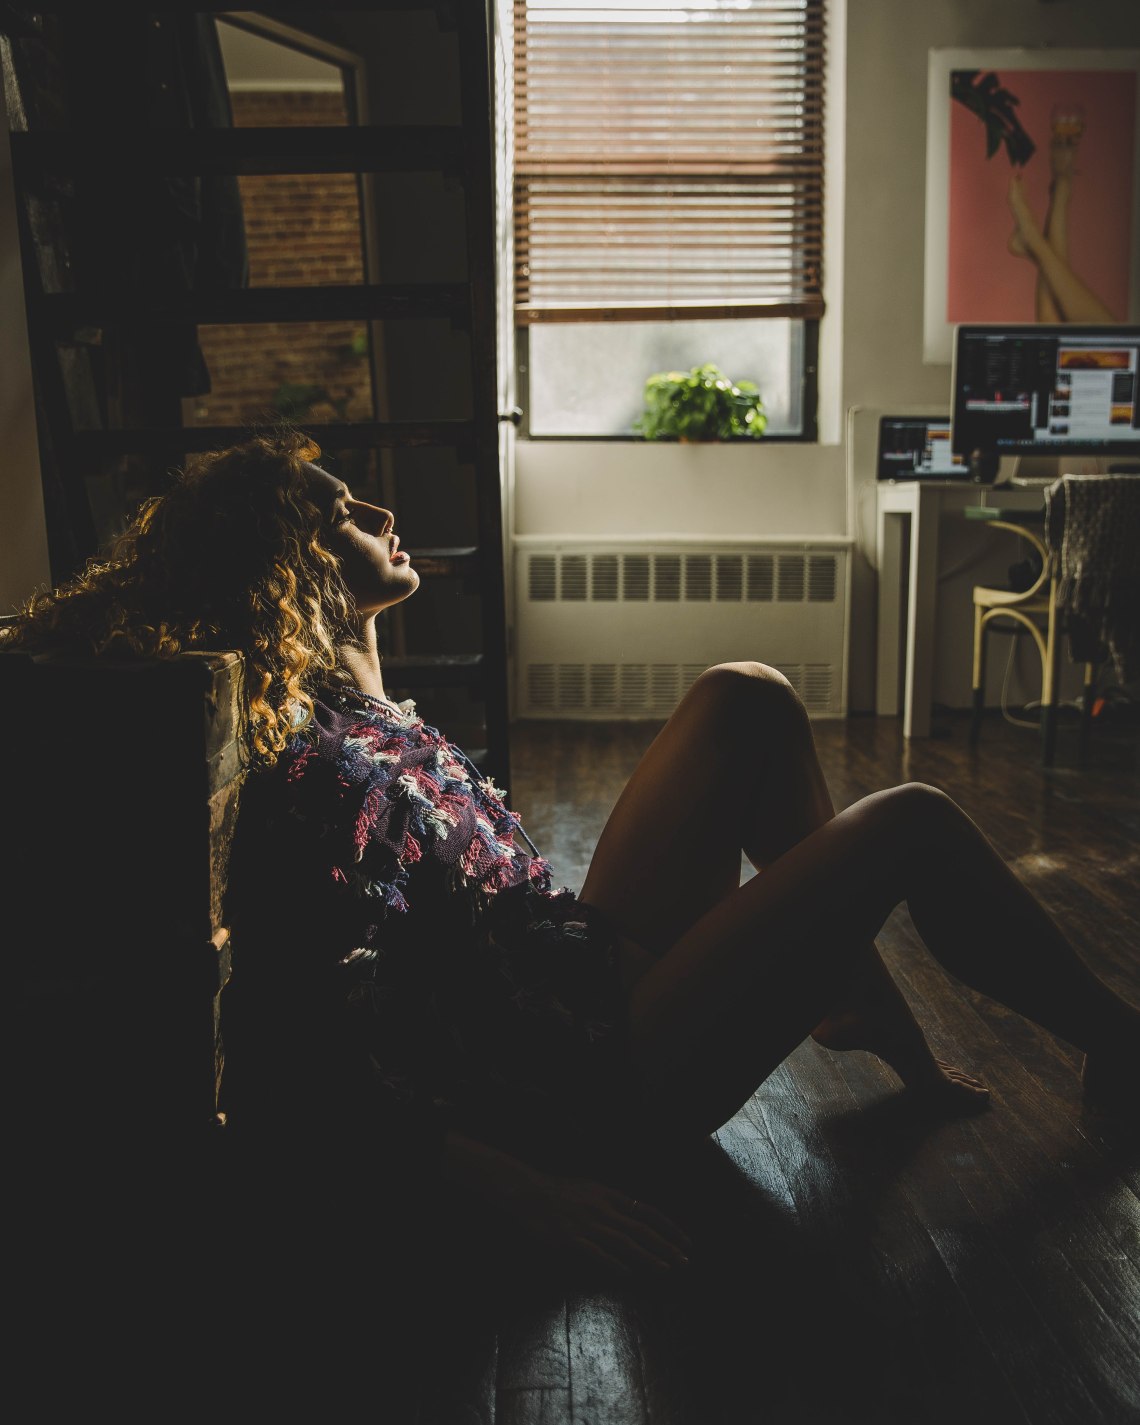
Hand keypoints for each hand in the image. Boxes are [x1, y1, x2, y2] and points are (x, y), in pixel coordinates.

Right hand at [512, 1174, 691, 1281]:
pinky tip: (629, 1274)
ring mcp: (588, 1225)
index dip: (668, 1227)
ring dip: (647, 1257)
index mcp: (610, 1196)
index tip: (685, 1241)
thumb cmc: (560, 1191)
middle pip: (640, 1230)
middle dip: (665, 1246)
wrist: (529, 1194)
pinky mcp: (572, 1240)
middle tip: (684, 1261)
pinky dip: (614, 1264)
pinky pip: (597, 1254)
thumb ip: (613, 1200)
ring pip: (624, 1243)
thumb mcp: (591, 1188)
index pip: (647, 1211)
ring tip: (665, 1269)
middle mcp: (603, 1209)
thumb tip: (635, 1210)